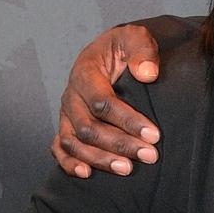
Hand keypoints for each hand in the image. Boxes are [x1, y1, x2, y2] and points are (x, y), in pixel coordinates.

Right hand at [52, 23, 164, 178]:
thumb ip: (142, 50)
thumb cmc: (124, 48)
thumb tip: (147, 73)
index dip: (128, 120)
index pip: (102, 102)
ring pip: (74, 142)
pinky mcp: (66, 126)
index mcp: (85, 72)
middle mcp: (71, 95)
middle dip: (119, 144)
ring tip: (126, 169)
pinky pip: (60, 148)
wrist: (109, 54)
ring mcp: (66, 113)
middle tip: (150, 155)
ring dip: (99, 158)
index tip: (154, 135)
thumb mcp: (135, 38)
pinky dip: (69, 163)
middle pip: (88, 127)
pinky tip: (86, 174)